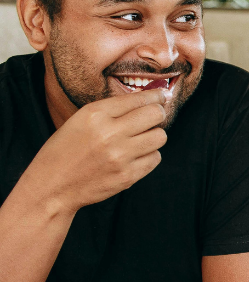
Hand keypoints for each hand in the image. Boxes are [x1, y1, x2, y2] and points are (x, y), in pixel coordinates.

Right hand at [25, 89, 167, 213]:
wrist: (53, 186)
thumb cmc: (66, 150)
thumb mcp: (81, 120)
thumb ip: (113, 110)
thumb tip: (150, 98)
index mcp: (95, 115)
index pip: (139, 98)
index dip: (155, 96)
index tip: (161, 96)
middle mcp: (109, 133)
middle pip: (156, 115)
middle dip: (157, 114)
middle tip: (152, 118)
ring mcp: (120, 156)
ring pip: (160, 137)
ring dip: (154, 136)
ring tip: (140, 140)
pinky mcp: (127, 175)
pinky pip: (155, 158)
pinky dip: (149, 156)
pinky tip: (134, 157)